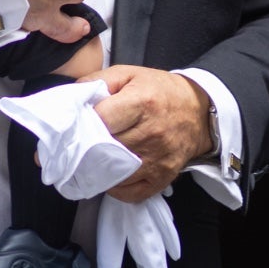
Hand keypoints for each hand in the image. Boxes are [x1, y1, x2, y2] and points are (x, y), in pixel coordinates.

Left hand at [88, 65, 212, 202]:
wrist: (198, 111)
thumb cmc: (159, 91)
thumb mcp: (129, 74)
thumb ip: (96, 81)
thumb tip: (71, 97)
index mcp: (142, 103)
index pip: (101, 120)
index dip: (85, 121)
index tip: (80, 122)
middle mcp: (151, 133)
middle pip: (104, 148)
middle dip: (88, 146)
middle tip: (82, 142)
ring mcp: (158, 159)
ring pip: (113, 173)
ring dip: (99, 168)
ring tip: (95, 157)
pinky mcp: (162, 178)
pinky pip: (129, 193)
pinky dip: (115, 187)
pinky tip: (113, 172)